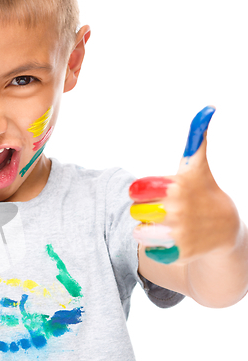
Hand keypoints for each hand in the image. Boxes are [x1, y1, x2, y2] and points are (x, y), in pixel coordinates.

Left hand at [129, 106, 239, 264]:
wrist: (225, 229)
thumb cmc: (204, 192)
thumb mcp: (198, 166)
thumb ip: (195, 139)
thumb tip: (208, 106)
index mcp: (177, 186)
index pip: (136, 190)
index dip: (142, 192)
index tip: (155, 192)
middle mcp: (178, 210)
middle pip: (135, 211)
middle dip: (145, 210)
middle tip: (163, 210)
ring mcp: (180, 234)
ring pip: (138, 232)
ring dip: (147, 229)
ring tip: (165, 225)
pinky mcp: (179, 254)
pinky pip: (148, 250)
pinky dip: (155, 247)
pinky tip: (171, 240)